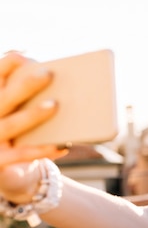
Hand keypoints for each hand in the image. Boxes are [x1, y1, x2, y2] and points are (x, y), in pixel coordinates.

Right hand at [0, 52, 64, 168]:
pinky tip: (61, 145)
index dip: (6, 66)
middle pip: (3, 98)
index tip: (24, 56)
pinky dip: (40, 150)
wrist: (6, 171)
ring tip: (55, 105)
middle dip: (25, 85)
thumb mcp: (23, 112)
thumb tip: (59, 80)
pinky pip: (19, 155)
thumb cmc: (21, 133)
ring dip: (33, 115)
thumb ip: (31, 97)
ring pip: (10, 125)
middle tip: (48, 74)